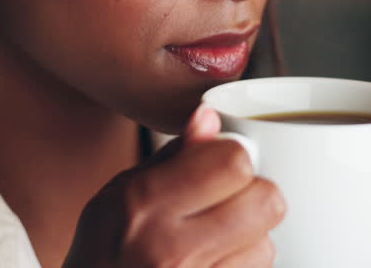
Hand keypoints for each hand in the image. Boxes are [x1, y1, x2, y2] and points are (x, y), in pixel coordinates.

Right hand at [63, 105, 283, 267]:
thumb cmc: (103, 250)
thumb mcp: (119, 192)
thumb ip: (173, 156)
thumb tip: (210, 117)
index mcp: (144, 204)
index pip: (233, 162)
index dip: (232, 157)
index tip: (218, 166)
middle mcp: (171, 248)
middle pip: (265, 200)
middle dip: (253, 194)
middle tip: (226, 202)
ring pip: (267, 244)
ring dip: (250, 238)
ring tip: (215, 241)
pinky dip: (242, 264)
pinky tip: (214, 262)